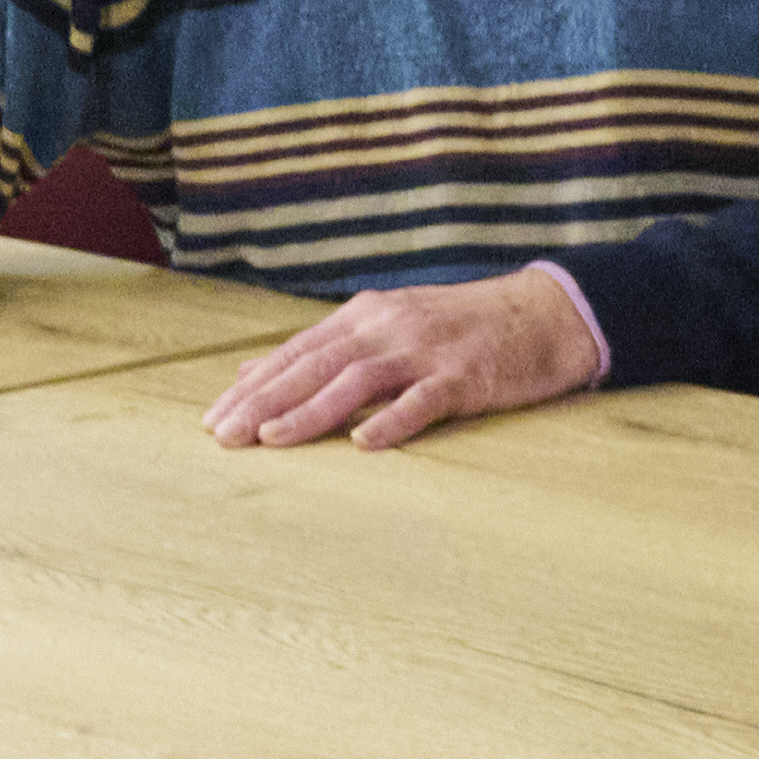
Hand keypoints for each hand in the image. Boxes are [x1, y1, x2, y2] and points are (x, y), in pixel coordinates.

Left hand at [201, 271, 602, 448]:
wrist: (545, 314)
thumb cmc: (462, 328)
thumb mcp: (387, 327)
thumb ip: (322, 348)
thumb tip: (251, 368)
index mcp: (366, 317)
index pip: (297, 351)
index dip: (252, 384)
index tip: (212, 416)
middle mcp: (389, 328)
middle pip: (315, 364)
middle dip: (264, 400)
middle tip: (224, 435)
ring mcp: (427, 350)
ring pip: (358, 380)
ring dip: (312, 410)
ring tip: (273, 438)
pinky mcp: (466, 375)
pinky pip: (425, 400)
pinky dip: (394, 420)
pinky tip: (366, 444)